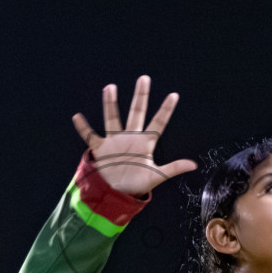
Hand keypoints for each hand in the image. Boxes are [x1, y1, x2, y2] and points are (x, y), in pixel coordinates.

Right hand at [71, 75, 196, 194]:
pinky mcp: (100, 149)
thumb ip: (173, 168)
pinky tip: (77, 117)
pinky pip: (90, 136)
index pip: (158, 123)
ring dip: (110, 104)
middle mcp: (130, 137)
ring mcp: (114, 141)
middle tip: (144, 78)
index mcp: (145, 143)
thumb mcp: (156, 176)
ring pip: (112, 118)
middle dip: (140, 96)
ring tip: (110, 87)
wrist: (116, 193)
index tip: (174, 95)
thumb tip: (194, 165)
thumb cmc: (136, 184)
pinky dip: (83, 128)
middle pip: (136, 113)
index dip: (166, 110)